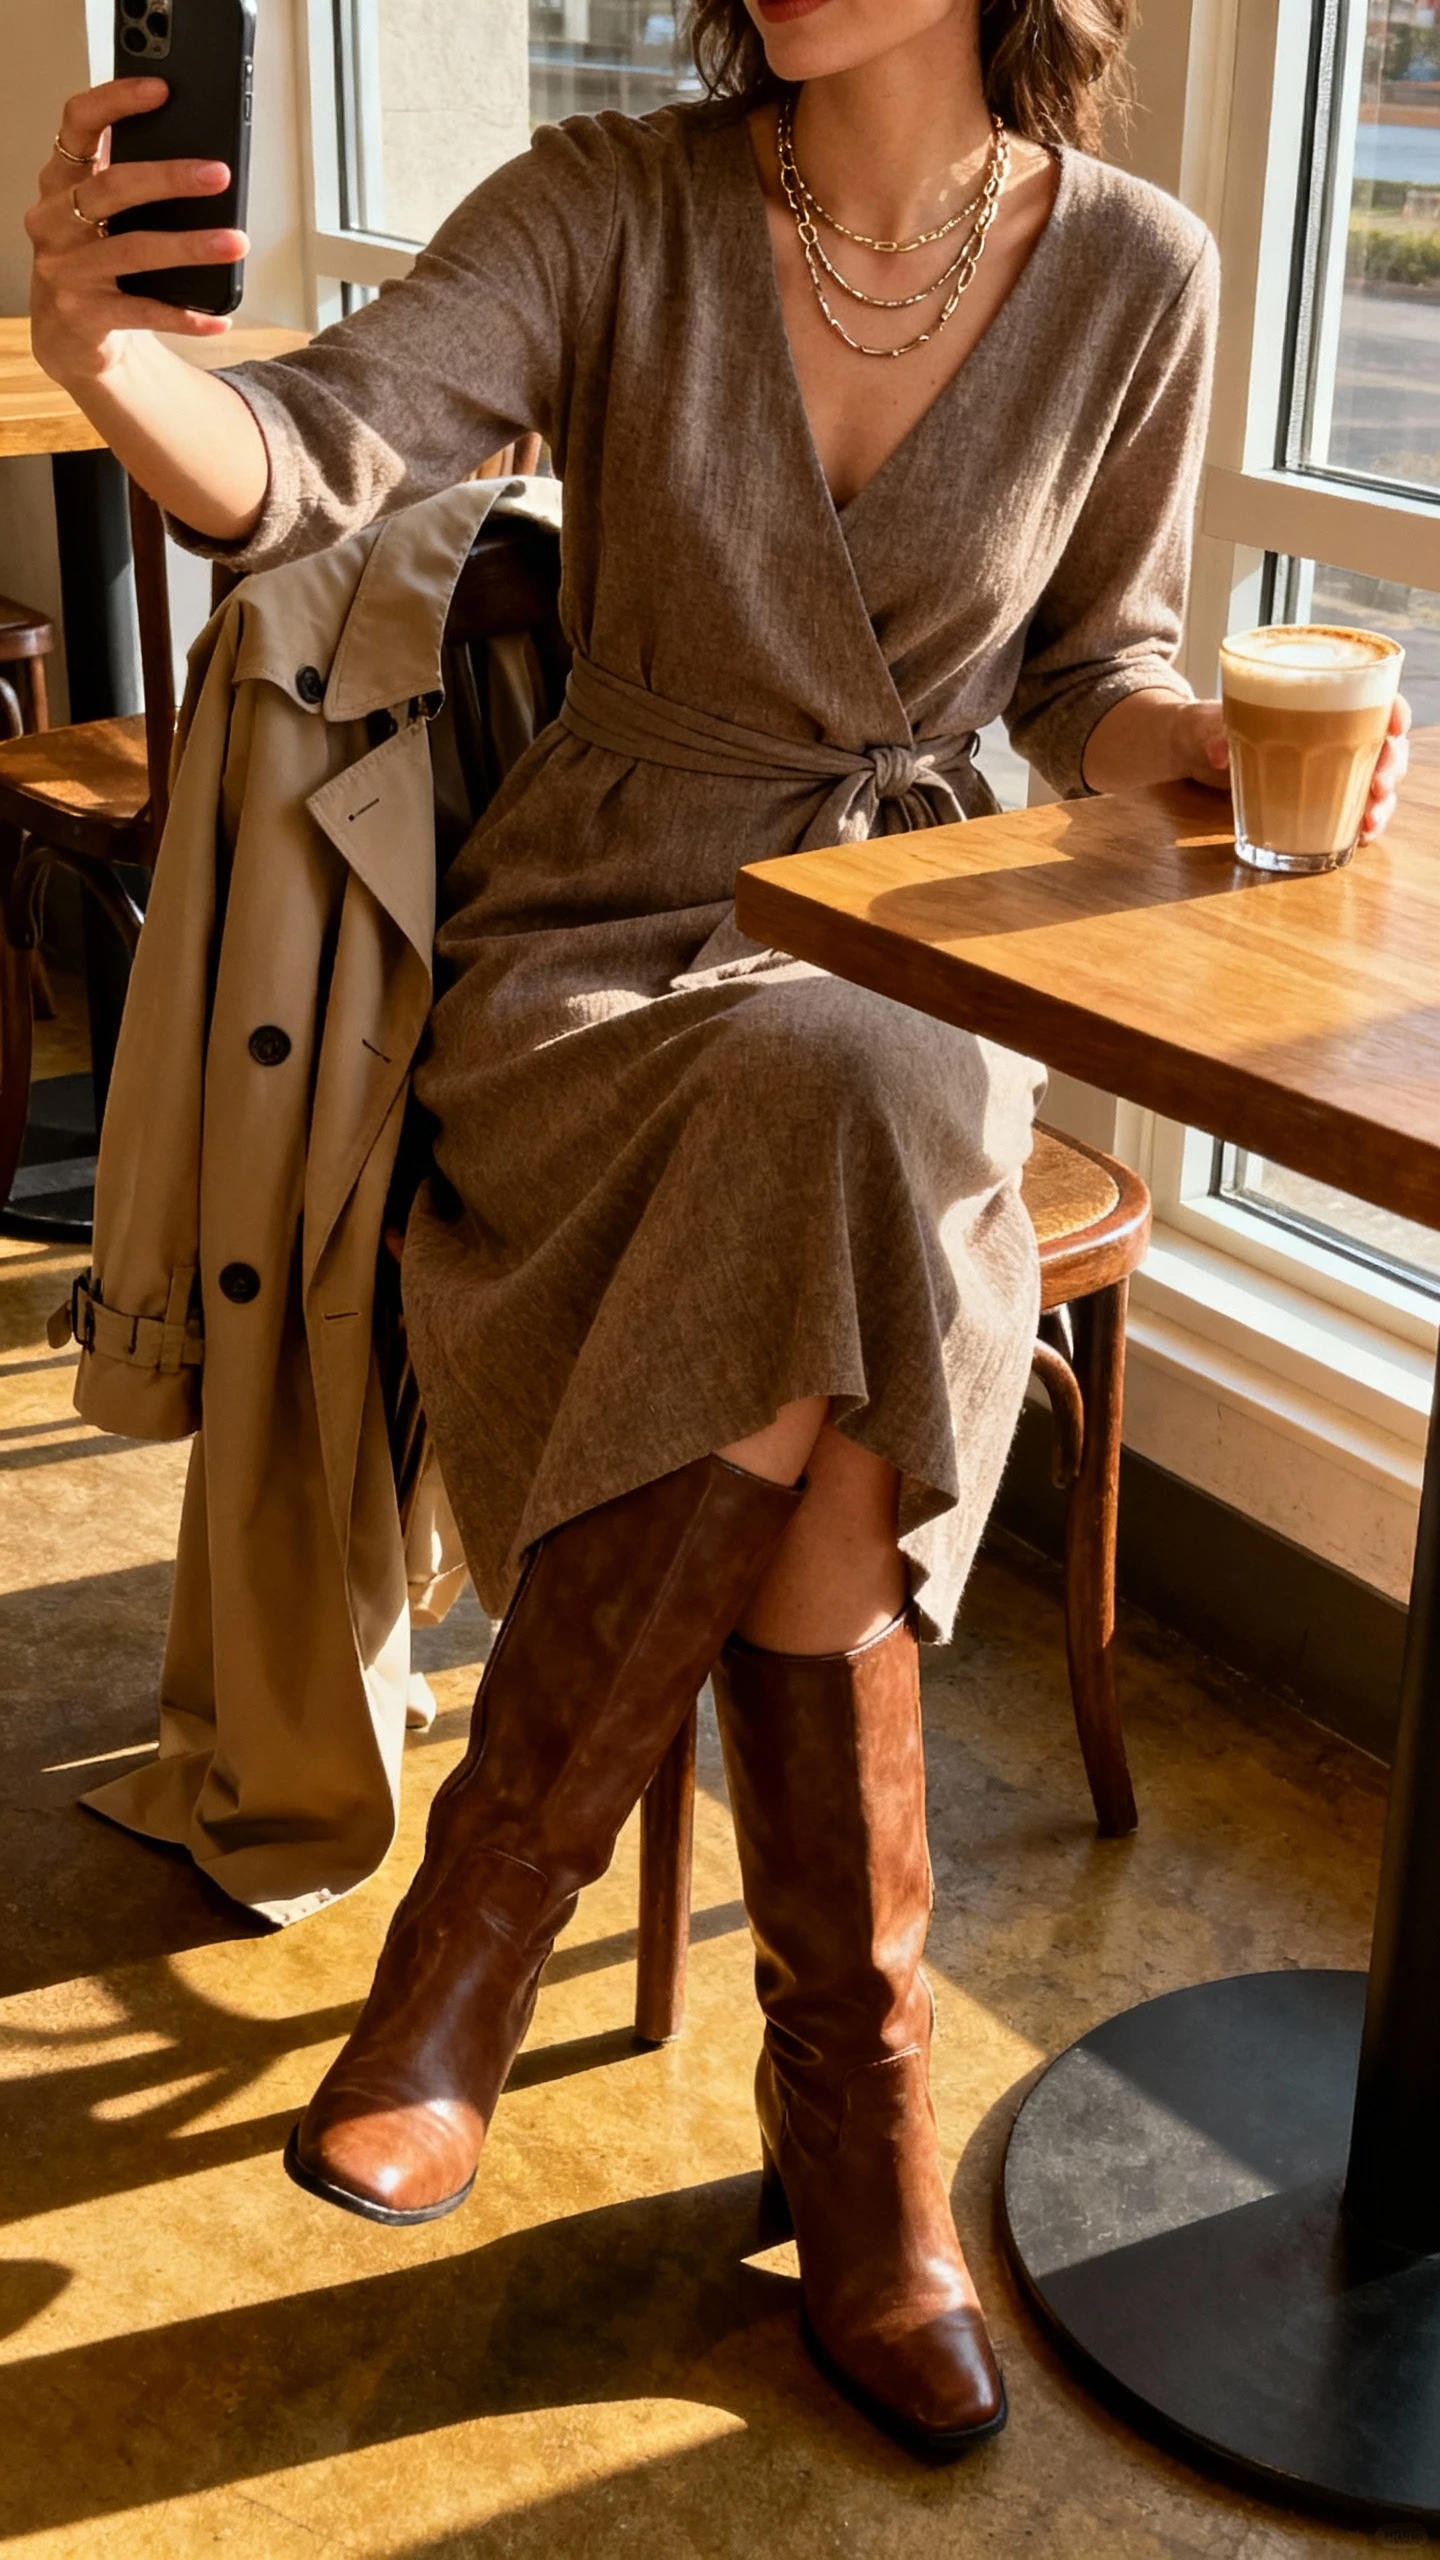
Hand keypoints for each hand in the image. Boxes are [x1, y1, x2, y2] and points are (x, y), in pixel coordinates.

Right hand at [26, 79, 248, 384]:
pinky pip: (144, 311)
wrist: (67, 334)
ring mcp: (66, 268)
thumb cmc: (93, 261)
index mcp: (60, 181)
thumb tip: (202, 159)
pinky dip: (185, 316)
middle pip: (114, 186)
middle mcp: (54, 220)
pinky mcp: (84, 314)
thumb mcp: (102, 215)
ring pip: (134, 249)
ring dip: (190, 247)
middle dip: (170, 178)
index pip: (79, 123)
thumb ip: (130, 181)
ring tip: (234, 243)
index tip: (162, 90)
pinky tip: (218, 318)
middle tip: (220, 174)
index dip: (116, 100)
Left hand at [1177, 693, 1411, 840]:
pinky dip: (1362, 823)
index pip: (1372, 696)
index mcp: (1317, 699)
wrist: (1193, 751)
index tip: (1395, 728)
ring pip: (1374, 780)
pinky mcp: (1317, 795)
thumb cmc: (1206, 726)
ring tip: (1369, 822)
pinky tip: (1360, 838)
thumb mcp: (1205, 725)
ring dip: (1381, 802)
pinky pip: (1352, 808)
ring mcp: (1328, 765)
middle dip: (1390, 766)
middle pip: (1383, 743)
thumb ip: (1212, 734)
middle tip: (1378, 786)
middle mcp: (1332, 730)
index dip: (1393, 710)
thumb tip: (1218, 751)